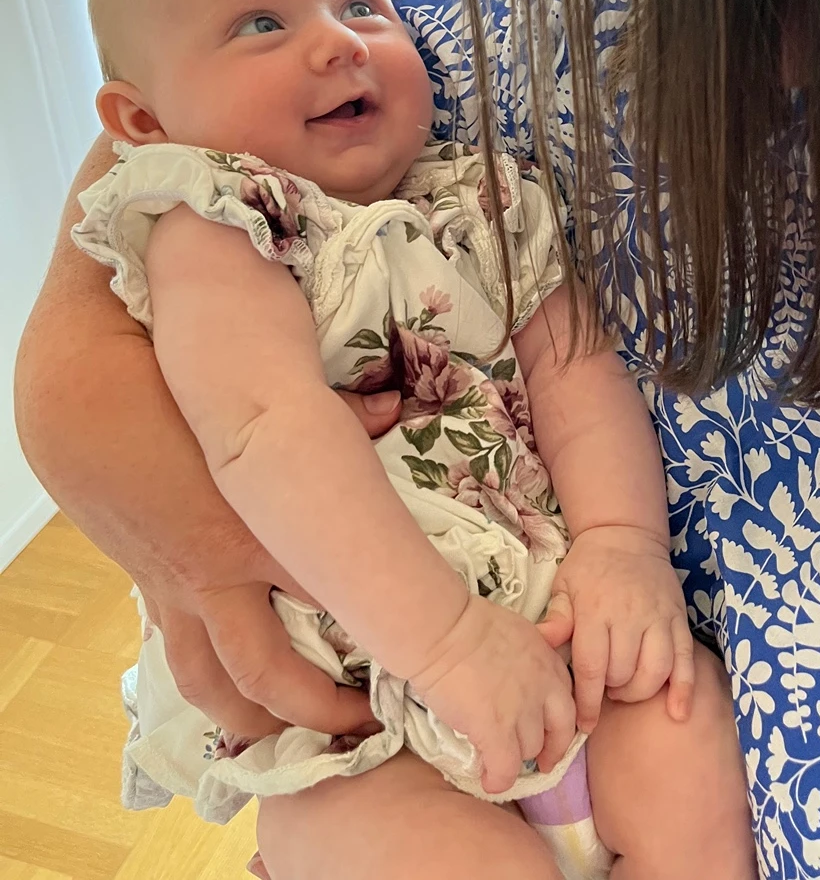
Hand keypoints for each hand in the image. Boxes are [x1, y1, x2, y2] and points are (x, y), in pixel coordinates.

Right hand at [133, 387, 404, 741]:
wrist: (86, 414)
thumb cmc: (174, 404)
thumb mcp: (259, 412)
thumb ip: (337, 415)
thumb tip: (391, 406)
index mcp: (256, 534)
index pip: (331, 597)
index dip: (376, 628)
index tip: (414, 646)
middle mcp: (218, 580)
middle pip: (270, 672)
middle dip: (318, 707)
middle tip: (363, 718)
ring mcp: (178, 592)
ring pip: (213, 685)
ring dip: (253, 720)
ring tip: (294, 736)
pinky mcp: (151, 589)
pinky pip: (180, 654)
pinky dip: (209, 679)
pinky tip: (233, 689)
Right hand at [407, 594, 576, 795]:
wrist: (444, 630)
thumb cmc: (468, 623)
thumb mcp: (518, 631)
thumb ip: (531, 656)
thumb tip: (524, 675)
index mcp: (549, 662)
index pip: (568, 701)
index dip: (560, 722)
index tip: (552, 733)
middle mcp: (543, 688)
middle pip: (559, 731)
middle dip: (551, 749)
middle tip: (540, 761)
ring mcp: (522, 712)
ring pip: (529, 749)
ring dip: (516, 756)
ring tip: (497, 758)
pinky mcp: (497, 731)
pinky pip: (506, 769)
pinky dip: (499, 780)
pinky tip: (488, 780)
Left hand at [538, 524, 695, 730]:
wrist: (625, 534)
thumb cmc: (589, 566)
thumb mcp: (564, 586)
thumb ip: (556, 619)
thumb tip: (541, 645)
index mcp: (596, 611)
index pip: (592, 668)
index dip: (587, 702)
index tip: (583, 724)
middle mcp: (630, 616)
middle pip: (624, 673)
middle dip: (611, 691)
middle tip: (602, 689)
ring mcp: (658, 618)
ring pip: (656, 671)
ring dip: (640, 691)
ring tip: (625, 688)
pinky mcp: (678, 619)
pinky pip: (686, 659)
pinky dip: (684, 688)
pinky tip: (677, 712)